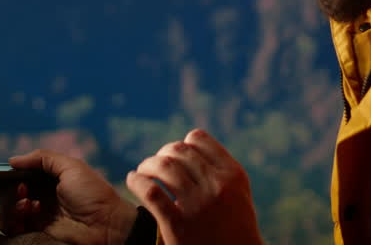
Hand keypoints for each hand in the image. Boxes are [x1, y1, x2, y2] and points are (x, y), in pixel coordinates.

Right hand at [0, 149, 138, 244]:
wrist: (106, 226)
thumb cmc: (92, 194)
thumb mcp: (71, 167)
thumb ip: (42, 158)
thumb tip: (12, 160)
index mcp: (47, 180)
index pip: (18, 177)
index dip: (1, 177)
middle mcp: (38, 197)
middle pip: (7, 193)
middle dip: (6, 190)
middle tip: (21, 190)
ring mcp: (35, 217)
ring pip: (5, 211)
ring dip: (10, 205)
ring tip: (27, 204)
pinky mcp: (34, 233)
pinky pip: (11, 228)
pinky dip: (13, 219)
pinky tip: (29, 213)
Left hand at [126, 129, 262, 244]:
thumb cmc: (236, 231)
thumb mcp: (238, 195)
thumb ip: (219, 172)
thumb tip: (189, 149)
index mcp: (232, 174)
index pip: (198, 139)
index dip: (182, 144)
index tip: (174, 156)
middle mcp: (216, 185)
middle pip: (178, 151)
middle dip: (162, 154)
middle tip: (154, 165)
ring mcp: (197, 205)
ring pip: (164, 166)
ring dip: (148, 165)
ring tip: (142, 172)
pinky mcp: (178, 225)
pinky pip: (151, 192)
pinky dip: (137, 182)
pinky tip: (133, 180)